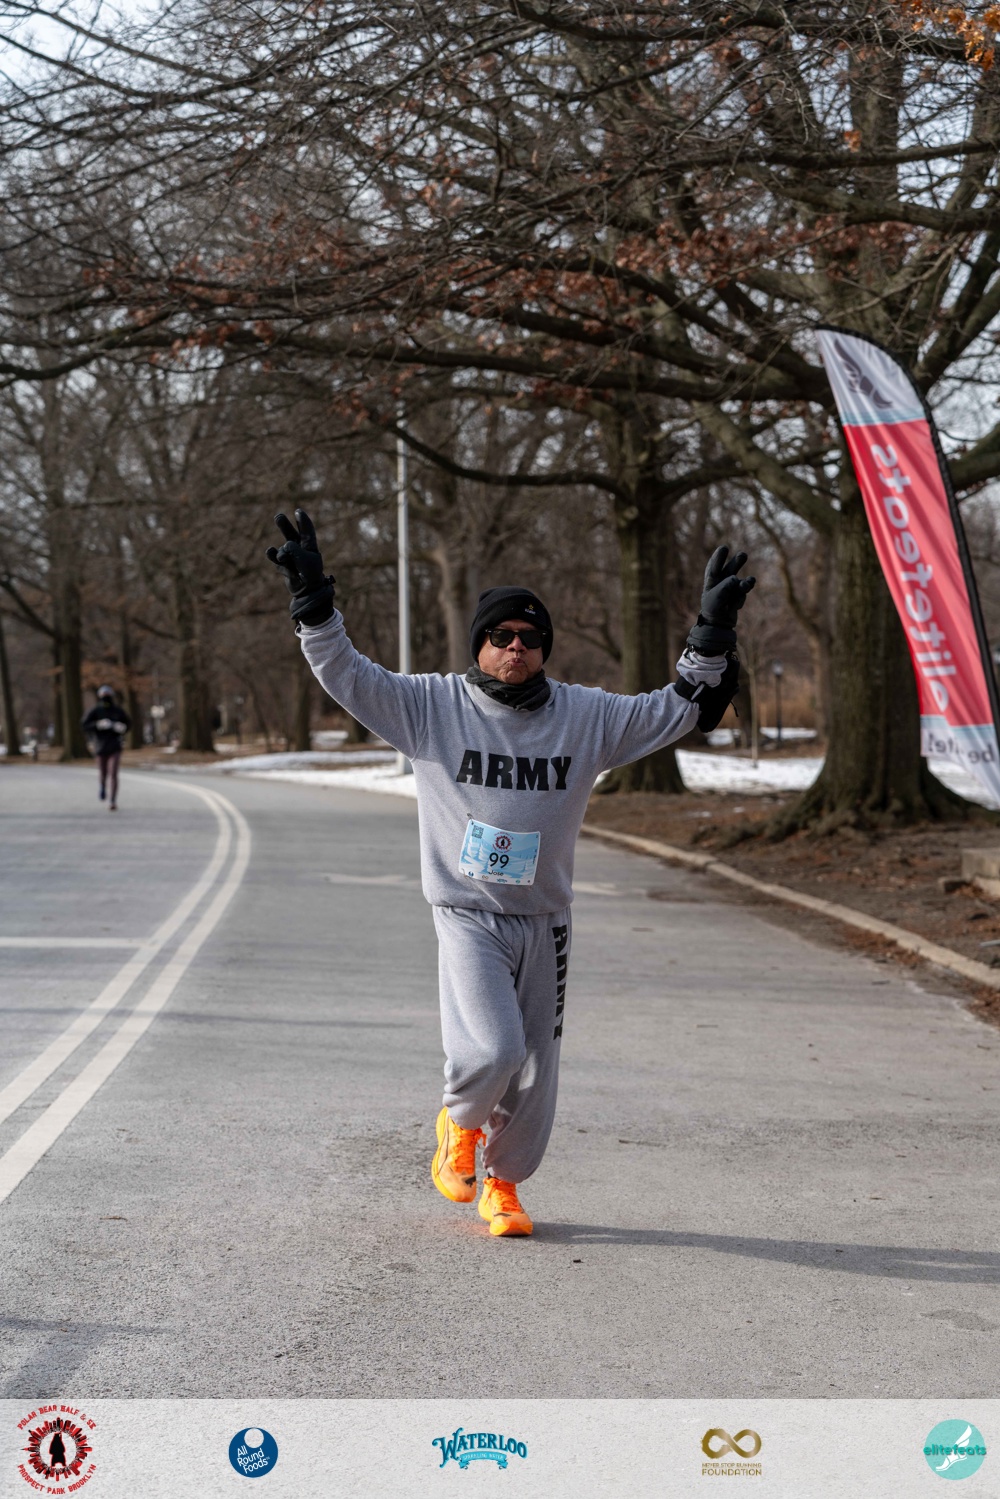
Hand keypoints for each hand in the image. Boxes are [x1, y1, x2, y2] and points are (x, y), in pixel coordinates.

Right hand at [266, 508, 335, 626]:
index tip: (298, 511)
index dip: (302, 520)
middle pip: (290, 534)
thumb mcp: (305, 560)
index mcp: (310, 546)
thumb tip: (280, 548)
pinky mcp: (282, 565)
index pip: (306, 530)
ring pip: (282, 547)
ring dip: (280, 549)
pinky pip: (275, 556)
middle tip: (278, 517)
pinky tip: (270, 551)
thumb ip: (293, 549)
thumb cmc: (310, 575)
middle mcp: (299, 549)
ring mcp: (290, 557)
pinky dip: (273, 555)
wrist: (306, 592)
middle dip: (284, 525)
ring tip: (281, 552)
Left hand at [687, 545, 754, 652]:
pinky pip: (742, 593)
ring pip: (740, 581)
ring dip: (746, 582)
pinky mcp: (738, 596)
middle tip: (743, 555)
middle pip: (730, 569)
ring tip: (751, 581)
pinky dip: (741, 597)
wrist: (719, 625)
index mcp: (711, 581)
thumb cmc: (713, 609)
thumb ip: (725, 586)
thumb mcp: (716, 596)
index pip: (715, 567)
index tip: (724, 548)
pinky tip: (736, 604)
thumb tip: (737, 579)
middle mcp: (721, 583)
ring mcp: (731, 590)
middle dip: (737, 562)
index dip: (719, 557)